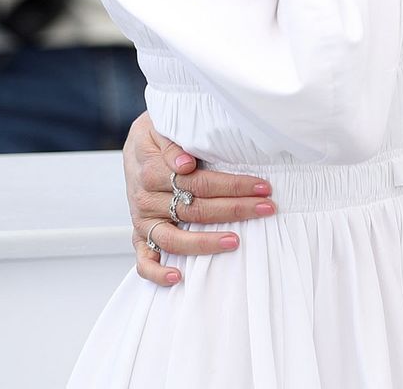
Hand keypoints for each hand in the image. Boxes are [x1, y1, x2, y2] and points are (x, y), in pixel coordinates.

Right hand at [123, 111, 273, 284]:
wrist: (135, 145)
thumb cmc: (157, 132)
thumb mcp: (160, 125)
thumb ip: (172, 143)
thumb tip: (185, 164)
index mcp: (152, 170)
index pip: (200, 182)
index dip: (233, 185)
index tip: (263, 187)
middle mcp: (145, 198)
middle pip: (195, 209)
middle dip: (235, 209)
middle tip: (267, 208)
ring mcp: (142, 220)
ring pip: (174, 239)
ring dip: (206, 243)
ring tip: (236, 242)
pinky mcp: (139, 235)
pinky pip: (143, 260)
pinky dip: (157, 272)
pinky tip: (178, 277)